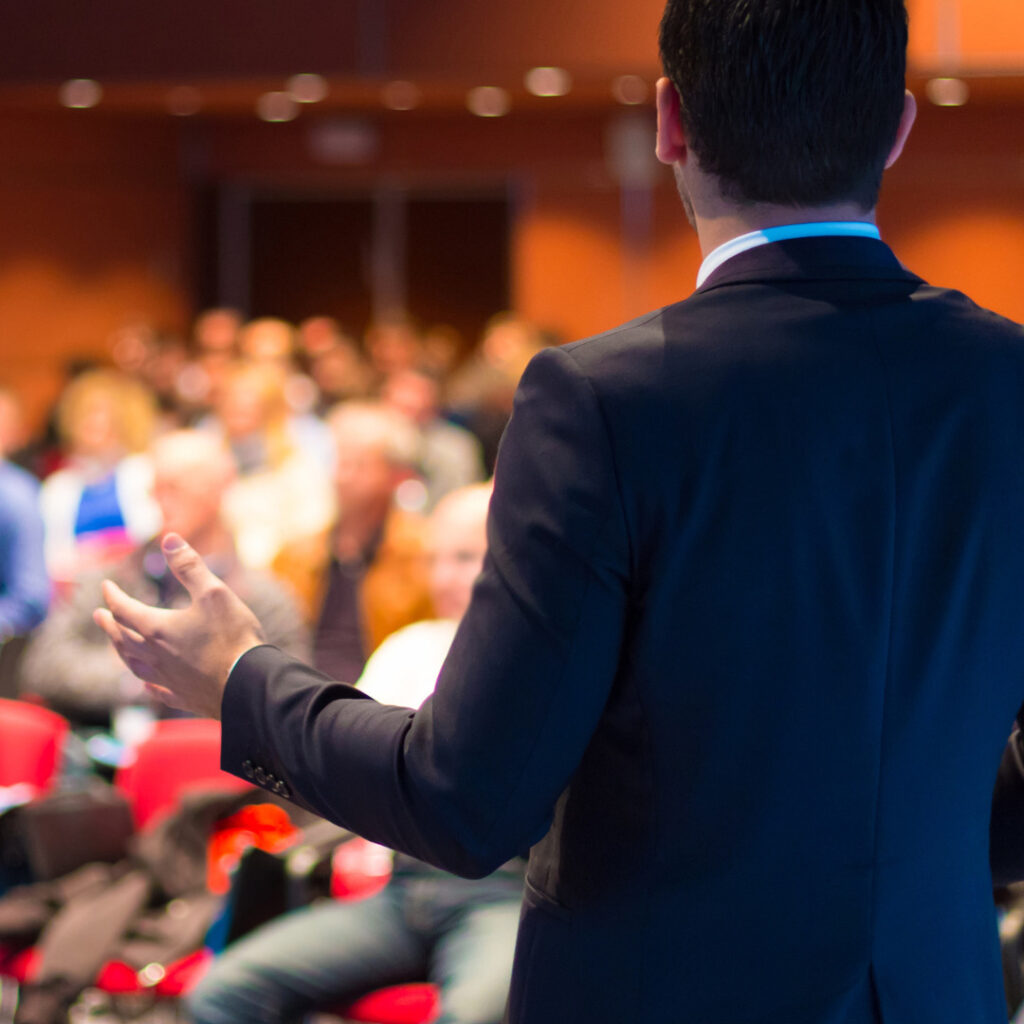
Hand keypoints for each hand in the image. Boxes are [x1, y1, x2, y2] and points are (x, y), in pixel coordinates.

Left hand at [93, 533, 264, 718]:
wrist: (247, 684)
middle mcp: (155, 655)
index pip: (124, 609)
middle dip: (109, 624)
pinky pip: (156, 689)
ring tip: (116, 645)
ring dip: (120, 651)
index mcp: (158, 629)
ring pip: (133, 664)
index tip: (106, 586)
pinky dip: (145, 683)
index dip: (113, 595)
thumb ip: (189, 566)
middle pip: (122, 638)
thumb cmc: (232, 636)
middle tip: (98, 616)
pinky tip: (144, 683)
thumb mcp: (214, 592)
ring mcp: (167, 678)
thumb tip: (169, 539)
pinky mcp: (182, 696)